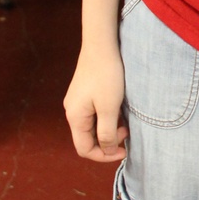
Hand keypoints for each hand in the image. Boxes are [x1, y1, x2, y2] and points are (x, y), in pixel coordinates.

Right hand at [63, 45, 127, 162]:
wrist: (101, 45)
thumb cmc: (106, 75)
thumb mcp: (109, 108)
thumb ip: (106, 133)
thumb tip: (106, 150)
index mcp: (74, 117)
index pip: (84, 149)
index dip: (104, 155)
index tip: (123, 150)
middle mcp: (72, 112)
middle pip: (87, 139)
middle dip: (107, 141)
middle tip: (126, 132)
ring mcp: (77, 102)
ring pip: (92, 127)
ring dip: (108, 130)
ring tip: (124, 122)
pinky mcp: (84, 93)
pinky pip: (94, 115)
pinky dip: (106, 119)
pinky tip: (118, 111)